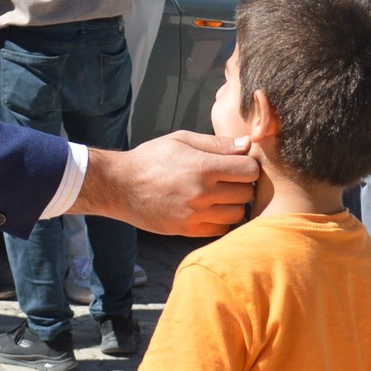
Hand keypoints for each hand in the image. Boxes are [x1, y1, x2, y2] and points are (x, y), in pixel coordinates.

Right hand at [79, 132, 256, 236]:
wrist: (121, 185)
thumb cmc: (151, 158)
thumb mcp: (181, 140)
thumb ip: (217, 143)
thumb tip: (246, 145)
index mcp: (203, 167)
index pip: (249, 171)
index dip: (248, 166)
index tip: (238, 165)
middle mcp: (202, 193)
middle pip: (247, 193)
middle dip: (242, 185)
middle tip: (229, 180)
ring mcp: (195, 214)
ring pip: (238, 214)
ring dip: (234, 204)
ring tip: (220, 195)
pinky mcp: (188, 230)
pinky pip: (221, 229)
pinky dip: (221, 220)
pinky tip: (210, 209)